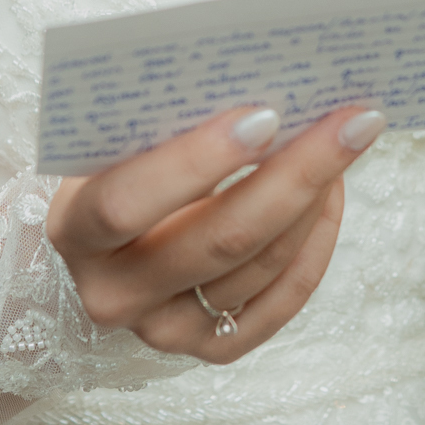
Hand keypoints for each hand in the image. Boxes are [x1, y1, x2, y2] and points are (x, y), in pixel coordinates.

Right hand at [46, 104, 384, 364]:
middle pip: (220, 239)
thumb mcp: (117, 143)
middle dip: (296, 173)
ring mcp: (165, 330)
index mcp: (76, 231)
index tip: (265, 115)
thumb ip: (168, 119)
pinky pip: (282, 300)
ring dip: (314, 199)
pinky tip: (331, 195)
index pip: (130, 202)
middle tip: (348, 123)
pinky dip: (317, 243)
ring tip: (345, 143)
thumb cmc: (121, 170)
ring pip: (261, 265)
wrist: (108, 248)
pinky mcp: (213, 348)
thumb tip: (260, 75)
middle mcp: (115, 293)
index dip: (197, 161)